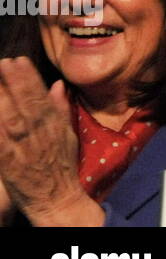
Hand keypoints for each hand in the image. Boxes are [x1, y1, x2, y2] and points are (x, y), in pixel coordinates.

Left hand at [0, 58, 104, 225]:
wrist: (58, 198)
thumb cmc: (62, 166)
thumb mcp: (67, 134)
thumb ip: (60, 108)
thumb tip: (57, 85)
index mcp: (54, 125)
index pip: (40, 96)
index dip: (28, 78)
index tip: (18, 61)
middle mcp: (40, 134)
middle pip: (26, 104)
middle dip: (15, 82)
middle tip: (4, 62)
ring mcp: (25, 149)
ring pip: (12, 120)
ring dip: (3, 100)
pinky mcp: (10, 164)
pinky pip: (0, 144)